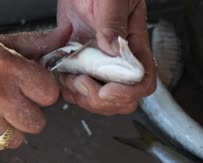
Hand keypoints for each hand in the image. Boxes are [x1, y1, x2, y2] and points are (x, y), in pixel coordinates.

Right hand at [0, 26, 71, 158]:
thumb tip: (65, 36)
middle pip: (36, 123)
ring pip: (15, 141)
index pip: (49, 93)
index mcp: (7, 67)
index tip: (31, 91)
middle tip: (9, 104)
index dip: (41, 93)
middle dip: (26, 115)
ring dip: (6, 132)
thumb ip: (34, 44)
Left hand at [56, 0, 155, 114]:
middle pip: (120, 99)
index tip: (107, 90)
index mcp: (133, 44)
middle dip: (100, 100)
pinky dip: (66, 88)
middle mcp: (116, 59)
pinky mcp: (76, 62)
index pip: (142, 82)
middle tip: (81, 82)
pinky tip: (59, 73)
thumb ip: (113, 21)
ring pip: (96, 98)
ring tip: (68, 76)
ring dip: (80, 96)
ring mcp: (95, 62)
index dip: (127, 93)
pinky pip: (74, 87)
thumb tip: (114, 49)